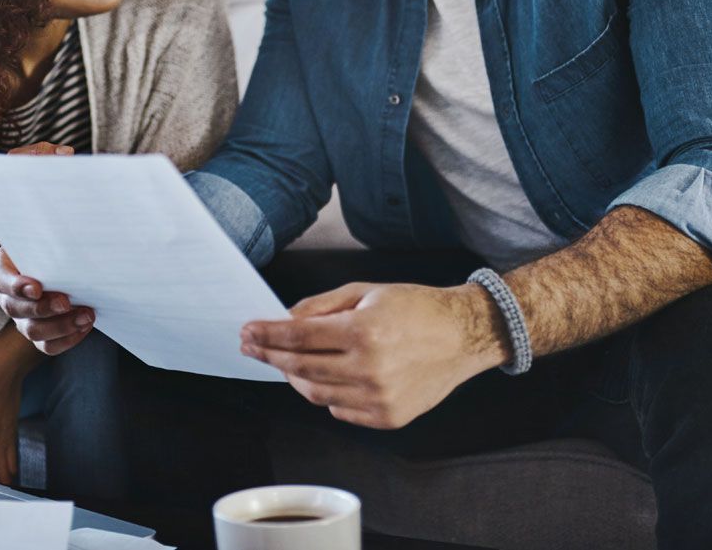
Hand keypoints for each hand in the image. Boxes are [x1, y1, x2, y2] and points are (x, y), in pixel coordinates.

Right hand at [0, 141, 93, 354]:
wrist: (66, 256)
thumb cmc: (53, 222)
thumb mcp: (44, 190)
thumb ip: (43, 164)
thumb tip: (64, 152)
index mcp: (4, 264)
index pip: (1, 279)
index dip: (16, 284)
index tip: (36, 284)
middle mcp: (10, 295)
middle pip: (16, 310)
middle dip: (41, 308)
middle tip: (66, 300)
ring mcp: (26, 317)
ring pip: (33, 332)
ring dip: (58, 327)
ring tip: (86, 314)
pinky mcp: (44, 333)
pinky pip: (48, 347)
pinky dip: (66, 341)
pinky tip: (87, 326)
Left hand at [240, 282, 507, 429]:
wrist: (463, 335)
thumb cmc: (416, 308)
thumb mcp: (366, 292)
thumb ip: (321, 306)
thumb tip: (284, 319)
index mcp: (363, 332)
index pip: (298, 337)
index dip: (267, 335)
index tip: (248, 332)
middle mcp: (370, 368)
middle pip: (300, 368)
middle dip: (270, 356)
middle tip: (252, 346)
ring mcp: (379, 397)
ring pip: (316, 394)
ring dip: (294, 377)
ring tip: (285, 363)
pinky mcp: (388, 418)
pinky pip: (340, 410)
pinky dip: (325, 395)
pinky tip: (324, 378)